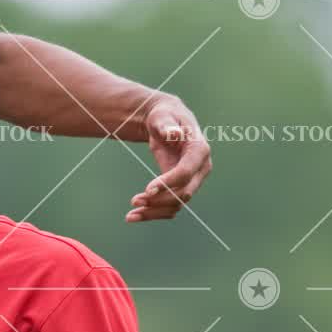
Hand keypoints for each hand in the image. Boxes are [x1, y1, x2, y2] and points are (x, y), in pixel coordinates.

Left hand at [127, 94, 208, 222]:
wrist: (165, 124)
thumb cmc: (164, 116)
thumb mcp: (162, 116)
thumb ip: (166, 125)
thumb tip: (173, 133)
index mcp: (199, 149)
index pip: (186, 172)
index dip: (169, 182)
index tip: (147, 189)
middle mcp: (200, 168)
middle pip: (184, 192)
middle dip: (159, 200)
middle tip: (134, 201)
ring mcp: (193, 179)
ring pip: (177, 204)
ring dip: (155, 212)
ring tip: (130, 215)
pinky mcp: (182, 187)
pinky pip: (171, 205)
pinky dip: (155, 213)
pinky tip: (135, 215)